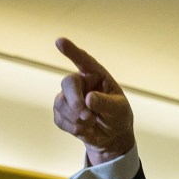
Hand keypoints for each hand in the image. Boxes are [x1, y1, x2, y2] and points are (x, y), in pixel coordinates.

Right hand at [53, 37, 134, 164]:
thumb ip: (106, 103)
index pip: (84, 61)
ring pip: (61, 103)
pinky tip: (85, 130)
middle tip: (87, 116)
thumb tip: (88, 98)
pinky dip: (73, 128)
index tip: (60, 41)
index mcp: (96, 75)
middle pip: (68, 83)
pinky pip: (59, 118)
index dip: (72, 51)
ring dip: (77, 119)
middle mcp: (80, 82)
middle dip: (75, 102)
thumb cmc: (118, 116)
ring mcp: (68, 97)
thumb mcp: (119, 109)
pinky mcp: (61, 112)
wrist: (112, 136)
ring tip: (92, 124)